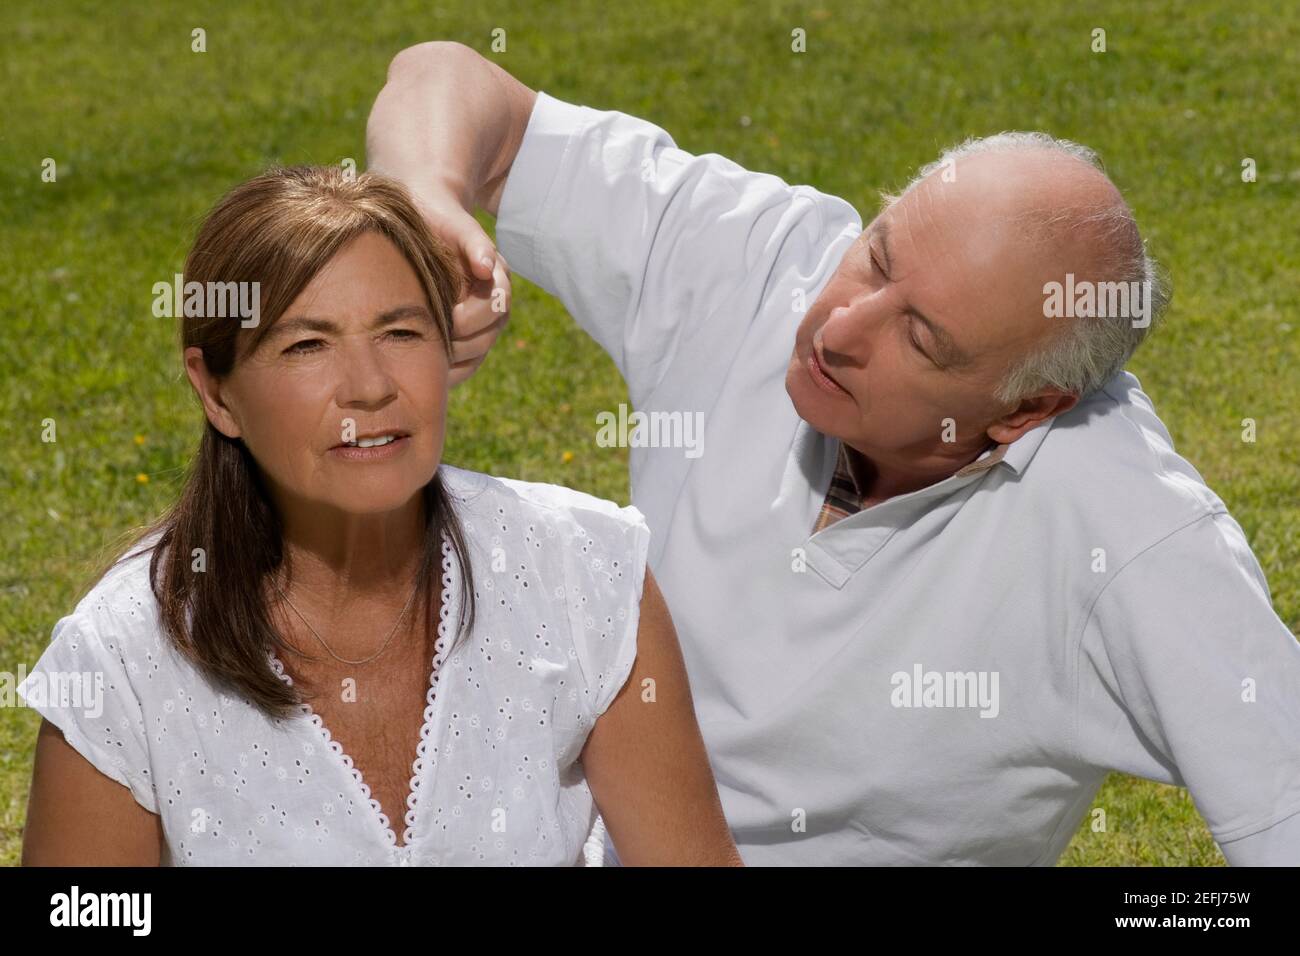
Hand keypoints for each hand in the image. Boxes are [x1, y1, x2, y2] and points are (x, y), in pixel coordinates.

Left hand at [410, 187, 512, 387]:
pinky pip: (463, 363)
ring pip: (476, 354)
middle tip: (429, 346)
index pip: (498, 305)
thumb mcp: (454, 223)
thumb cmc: (437, 219)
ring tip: (424, 364)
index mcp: (495, 277)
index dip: (475, 317)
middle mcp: (492, 302)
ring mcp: (479, 322)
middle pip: (488, 336)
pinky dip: (447, 371)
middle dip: (461, 344)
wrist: (425, 218)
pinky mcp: (464, 336)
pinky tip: (425, 372)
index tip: (449, 319)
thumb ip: (473, 242)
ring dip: (453, 362)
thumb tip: (485, 267)